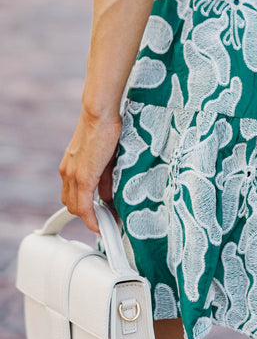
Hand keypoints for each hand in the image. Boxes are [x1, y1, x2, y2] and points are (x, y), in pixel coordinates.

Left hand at [59, 108, 121, 233]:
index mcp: (71, 166)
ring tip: (106, 220)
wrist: (99, 113)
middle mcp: (67, 172)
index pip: (72, 194)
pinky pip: (84, 206)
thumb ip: (103, 179)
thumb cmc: (104, 127)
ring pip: (75, 207)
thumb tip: (106, 198)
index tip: (96, 214)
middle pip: (71, 204)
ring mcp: (73, 175)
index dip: (84, 207)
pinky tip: (100, 225)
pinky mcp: (83, 177)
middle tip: (105, 218)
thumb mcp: (104, 157)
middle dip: (87, 215)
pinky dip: (91, 218)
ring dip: (90, 217)